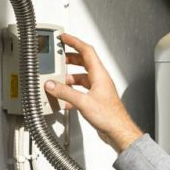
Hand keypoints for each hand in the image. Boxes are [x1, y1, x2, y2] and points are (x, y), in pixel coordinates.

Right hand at [44, 33, 143, 152]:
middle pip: (83, 62)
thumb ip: (65, 92)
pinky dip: (71, 92)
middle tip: (58, 57)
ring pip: (81, 78)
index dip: (74, 42)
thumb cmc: (109, 116)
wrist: (118, 131)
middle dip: (69, 59)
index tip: (64, 38)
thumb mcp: (83, 102)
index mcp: (99, 74)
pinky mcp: (95, 100)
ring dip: (69, 78)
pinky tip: (64, 99)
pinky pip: (81, 91)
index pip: (87, 50)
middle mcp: (99, 79)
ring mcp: (98, 89)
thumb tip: (52, 85)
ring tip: (57, 81)